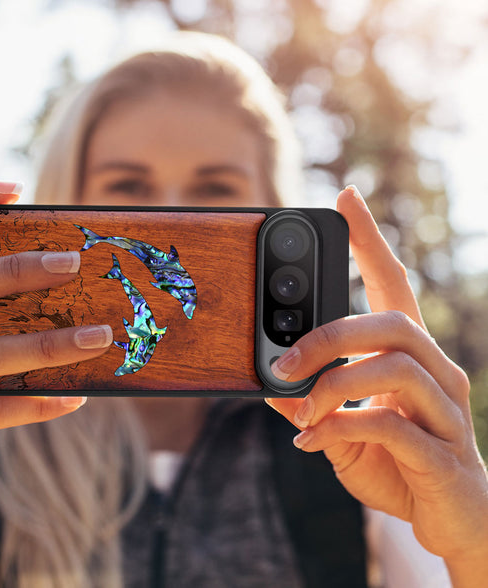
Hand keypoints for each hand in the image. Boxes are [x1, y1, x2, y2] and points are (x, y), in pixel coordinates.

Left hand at [266, 186, 487, 580]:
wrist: (453, 523)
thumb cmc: (398, 464)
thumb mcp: (341, 428)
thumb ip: (310, 403)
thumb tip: (268, 384)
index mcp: (410, 356)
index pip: (393, 283)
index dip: (370, 240)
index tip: (346, 198)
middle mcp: (437, 372)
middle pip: (392, 322)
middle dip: (329, 335)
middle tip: (283, 360)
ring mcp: (447, 411)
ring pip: (395, 367)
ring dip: (333, 385)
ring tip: (300, 410)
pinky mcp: (444, 454)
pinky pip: (392, 426)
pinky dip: (341, 428)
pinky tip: (313, 442)